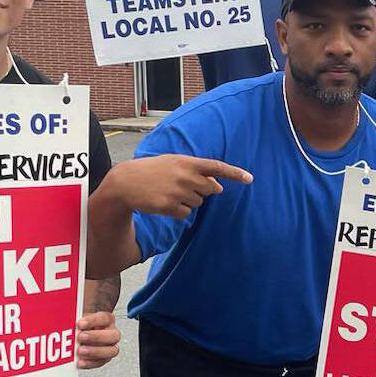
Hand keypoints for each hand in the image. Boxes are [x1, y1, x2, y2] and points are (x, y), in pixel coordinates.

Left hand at [76, 311, 120, 368]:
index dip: (93, 321)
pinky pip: (101, 362)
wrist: (77, 334)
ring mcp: (110, 347)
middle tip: (80, 337)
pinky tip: (80, 362)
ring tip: (79, 351)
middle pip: (113, 335)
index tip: (80, 323)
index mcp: (107, 319)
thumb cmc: (79, 324)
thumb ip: (75, 314)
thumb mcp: (77, 315)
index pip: (104, 318)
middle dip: (96, 337)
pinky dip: (90, 363)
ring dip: (94, 352)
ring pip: (111, 351)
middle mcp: (111, 333)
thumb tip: (66, 316)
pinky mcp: (103, 359)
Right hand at [116, 155, 252, 219]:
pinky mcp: (169, 206)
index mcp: (187, 162)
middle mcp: (185, 176)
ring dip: (187, 201)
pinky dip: (178, 211)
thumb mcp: (173, 163)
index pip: (217, 167)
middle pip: (211, 189)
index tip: (250, 179)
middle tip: (182, 186)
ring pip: (198, 203)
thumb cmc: (152, 171)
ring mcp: (177, 192)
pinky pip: (186, 214)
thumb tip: (218, 187)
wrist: (125, 182)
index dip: (234, 173)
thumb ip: (197, 171)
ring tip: (169, 192)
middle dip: (202, 190)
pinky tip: (164, 203)